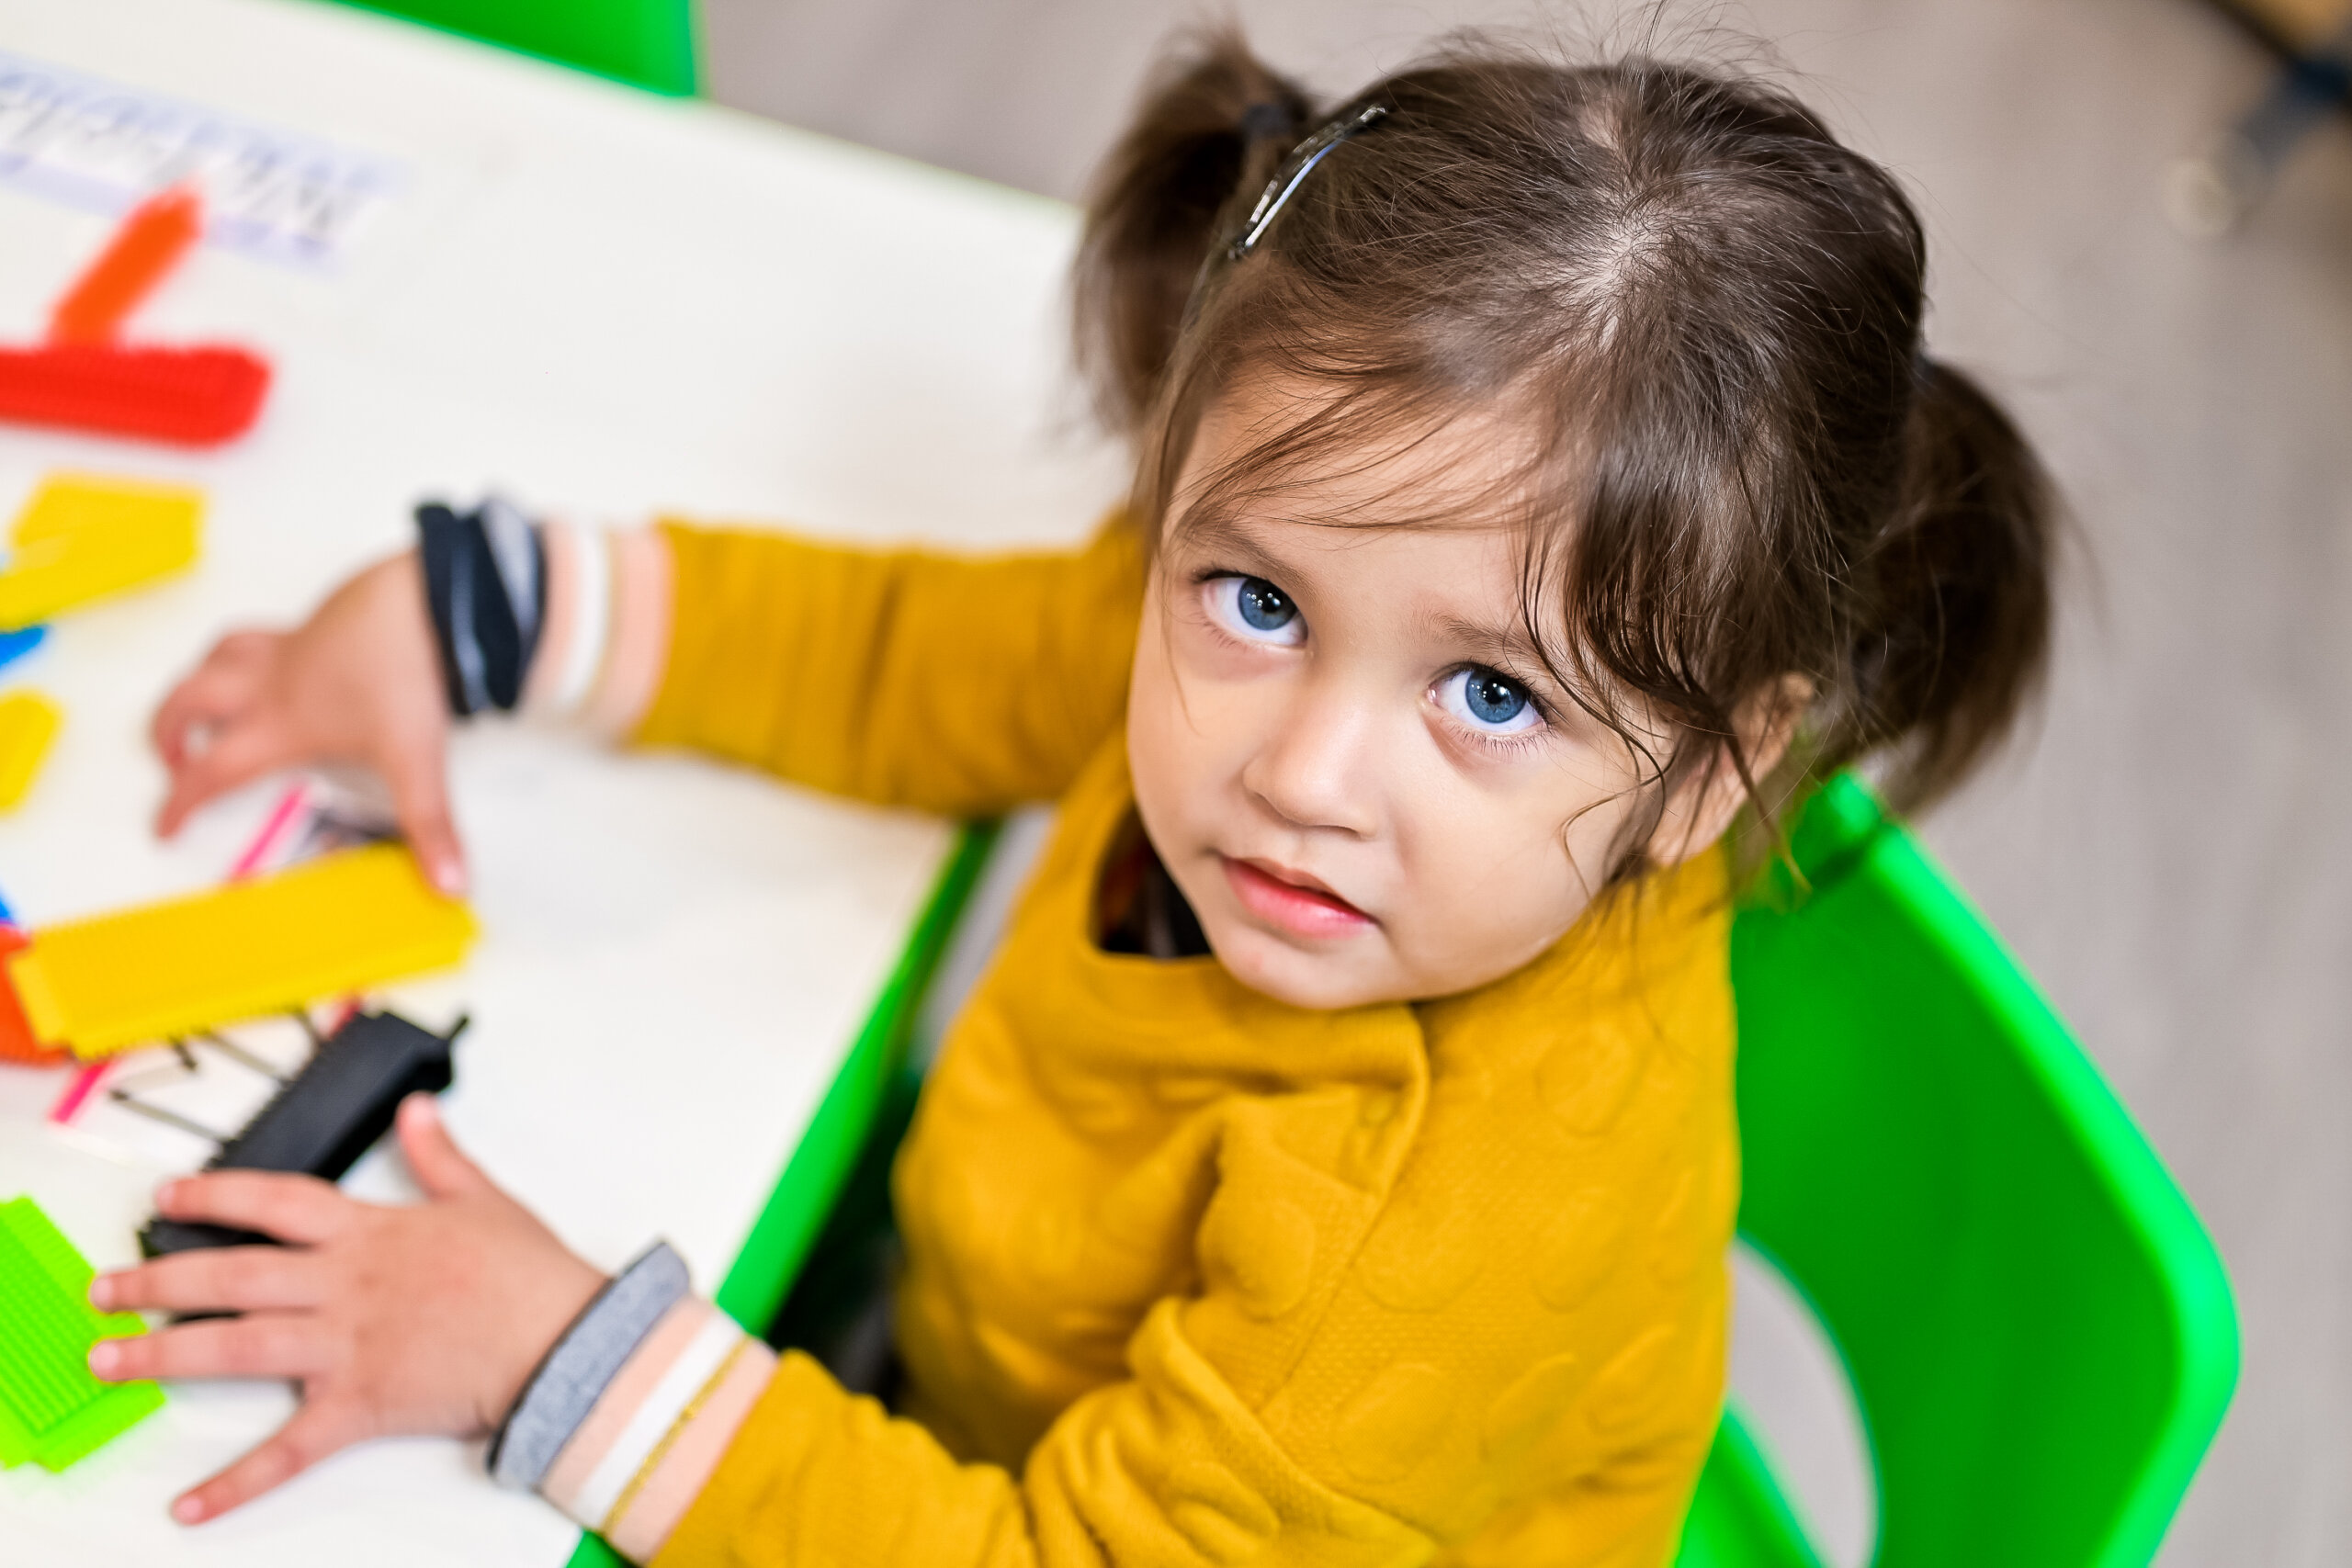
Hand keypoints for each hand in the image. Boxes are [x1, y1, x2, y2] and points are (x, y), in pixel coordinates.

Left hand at [87, 1095, 605, 1523]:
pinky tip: (191, 1502)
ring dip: (163, 1357)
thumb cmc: (529, 1275)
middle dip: (157, 1281)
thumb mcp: (485, 1201)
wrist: (564, 1337)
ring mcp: (345, 1346)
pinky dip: (237, 1481)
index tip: (169, 1198)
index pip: (275, 1203)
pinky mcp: (359, 1405)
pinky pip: (288, 1451)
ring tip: (109, 1361)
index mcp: (370, 1234)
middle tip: (104, 1289)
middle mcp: (343, 1286)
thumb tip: (417, 1114)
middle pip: (232, 1276)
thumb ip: (440, 1157)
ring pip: (237, 1348)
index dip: (216, 1195)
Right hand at [150, 553, 465, 893]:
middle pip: (188, 701)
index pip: (213, 772)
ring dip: (197, 680)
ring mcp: (293, 645)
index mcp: (282, 723)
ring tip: (202, 703)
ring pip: (217, 655)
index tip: (165, 826)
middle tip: (172, 759)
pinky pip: (262, 631)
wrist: (429, 599)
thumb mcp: (419, 761)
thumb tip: (449, 883)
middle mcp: (273, 682)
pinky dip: (247, 648)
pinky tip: (278, 661)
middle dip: (169, 732)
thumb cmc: (411, 673)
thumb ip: (430, 826)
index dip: (181, 803)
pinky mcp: (317, 617)